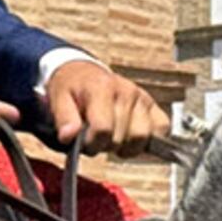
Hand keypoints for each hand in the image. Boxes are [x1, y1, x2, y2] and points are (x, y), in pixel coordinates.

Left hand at [45, 61, 170, 157]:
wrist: (84, 74)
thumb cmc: (71, 89)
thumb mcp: (58, 100)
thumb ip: (63, 119)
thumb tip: (69, 136)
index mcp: (102, 88)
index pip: (103, 129)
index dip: (92, 144)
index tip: (84, 142)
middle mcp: (127, 91)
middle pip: (122, 137)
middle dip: (106, 146)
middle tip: (96, 139)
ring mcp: (142, 98)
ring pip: (142, 138)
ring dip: (126, 146)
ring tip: (113, 138)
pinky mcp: (153, 105)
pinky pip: (163, 128)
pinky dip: (148, 139)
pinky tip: (130, 136)